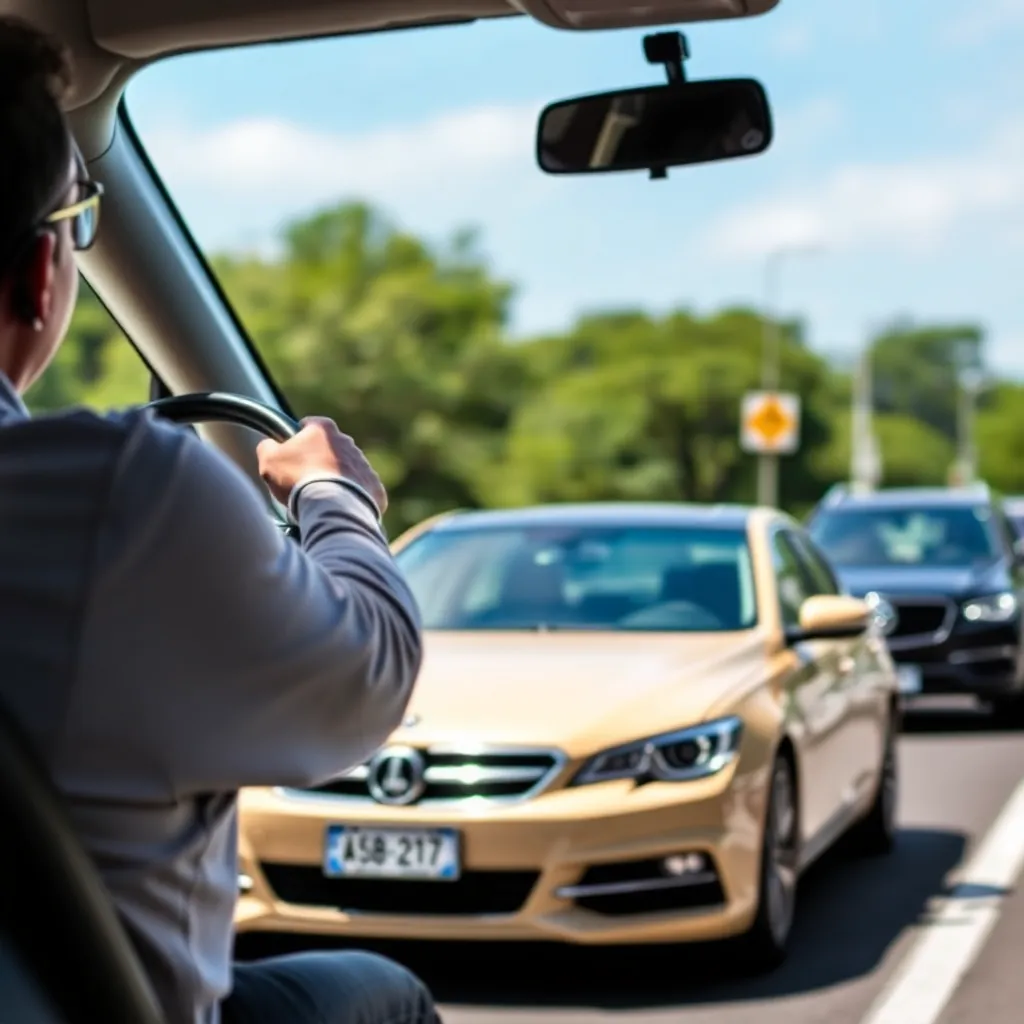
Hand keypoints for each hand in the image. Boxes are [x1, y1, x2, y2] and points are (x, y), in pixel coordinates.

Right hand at [256, 416, 387, 514]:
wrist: (332, 507)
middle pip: (329, 449)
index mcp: (324, 429)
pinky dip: (351, 498)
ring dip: (335, 480)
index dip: (297, 438)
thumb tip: (269, 445)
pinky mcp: (375, 488)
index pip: (308, 425)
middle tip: (303, 482)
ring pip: (346, 470)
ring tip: (321, 499)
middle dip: (318, 461)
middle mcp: (348, 442)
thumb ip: (267, 447)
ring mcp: (365, 465)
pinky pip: (361, 491)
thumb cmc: (298, 479)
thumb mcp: (269, 460)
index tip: (291, 454)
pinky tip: (339, 508)